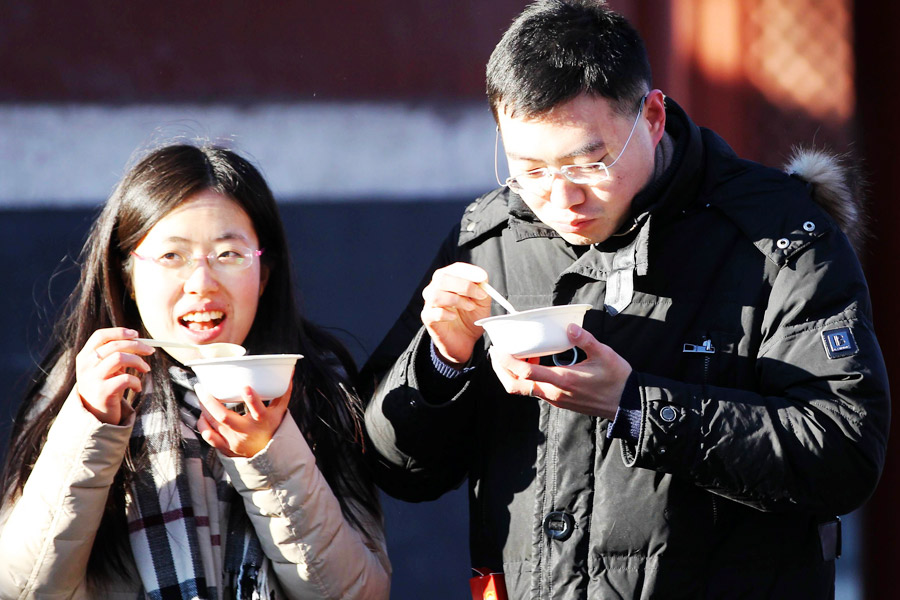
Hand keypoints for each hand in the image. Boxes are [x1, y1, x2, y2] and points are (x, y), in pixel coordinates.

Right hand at [75, 328, 153, 423]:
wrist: (95, 416)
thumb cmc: (105, 387)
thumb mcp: (105, 368)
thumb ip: (114, 354)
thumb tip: (138, 339)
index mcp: (85, 357)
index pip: (100, 336)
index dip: (119, 332)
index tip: (136, 334)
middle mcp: (86, 366)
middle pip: (114, 345)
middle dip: (137, 346)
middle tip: (150, 351)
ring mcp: (93, 379)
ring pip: (120, 358)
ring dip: (138, 361)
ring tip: (145, 369)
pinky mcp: (103, 392)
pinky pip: (125, 379)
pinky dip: (136, 381)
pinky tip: (137, 387)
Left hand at [195, 379, 291, 457]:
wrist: (265, 456)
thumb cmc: (271, 429)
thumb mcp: (279, 412)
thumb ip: (283, 393)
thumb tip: (289, 374)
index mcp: (262, 421)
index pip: (258, 411)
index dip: (252, 399)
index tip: (245, 386)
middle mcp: (246, 431)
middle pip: (224, 417)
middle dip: (210, 402)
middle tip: (202, 388)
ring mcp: (233, 440)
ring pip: (213, 424)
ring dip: (204, 409)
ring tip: (201, 395)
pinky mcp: (225, 447)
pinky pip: (208, 436)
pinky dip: (203, 425)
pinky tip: (203, 415)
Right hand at [420, 262, 491, 364]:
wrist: (465, 340)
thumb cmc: (471, 317)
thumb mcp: (482, 302)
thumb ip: (482, 289)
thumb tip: (482, 279)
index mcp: (449, 278)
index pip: (455, 268)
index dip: (469, 271)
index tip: (483, 278)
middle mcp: (436, 287)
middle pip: (442, 278)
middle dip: (464, 285)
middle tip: (479, 296)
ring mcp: (430, 302)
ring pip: (435, 294)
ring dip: (456, 300)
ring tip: (469, 307)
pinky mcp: (427, 317)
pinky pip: (433, 312)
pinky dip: (446, 314)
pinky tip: (454, 317)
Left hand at [488, 324, 631, 419]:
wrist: (626, 404)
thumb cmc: (617, 379)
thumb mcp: (604, 354)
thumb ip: (585, 340)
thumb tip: (570, 326)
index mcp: (563, 381)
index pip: (526, 372)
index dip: (507, 361)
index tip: (499, 349)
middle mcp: (554, 393)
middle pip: (516, 386)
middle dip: (501, 370)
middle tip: (496, 353)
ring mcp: (555, 400)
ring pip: (524, 390)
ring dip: (513, 374)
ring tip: (512, 354)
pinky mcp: (559, 401)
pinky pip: (535, 390)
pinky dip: (527, 377)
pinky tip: (534, 361)